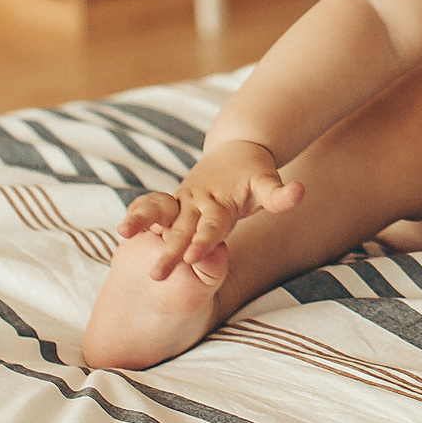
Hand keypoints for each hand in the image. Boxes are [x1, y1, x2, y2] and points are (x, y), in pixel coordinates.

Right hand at [130, 141, 304, 282]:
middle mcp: (197, 202)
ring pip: (160, 212)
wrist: (236, 147)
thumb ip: (279, 194)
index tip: (191, 257)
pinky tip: (121, 232)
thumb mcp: (268, 182)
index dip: (203, 241)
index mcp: (220, 203)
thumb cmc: (255, 172)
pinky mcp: (174, 202)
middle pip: (182, 229)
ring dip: (141, 222)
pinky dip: (137, 215)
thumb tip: (300, 192)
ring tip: (122, 233)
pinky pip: (152, 208)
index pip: (212, 227)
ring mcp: (183, 200)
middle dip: (168, 251)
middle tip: (155, 274)